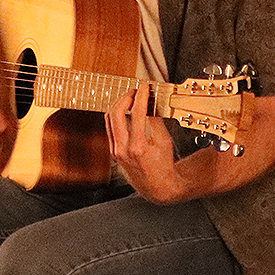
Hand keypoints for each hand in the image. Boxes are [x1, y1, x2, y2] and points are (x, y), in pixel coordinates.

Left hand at [106, 82, 183, 203]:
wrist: (156, 187)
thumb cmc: (164, 167)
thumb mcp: (165, 142)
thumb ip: (156, 122)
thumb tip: (151, 102)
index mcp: (139, 147)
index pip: (137, 113)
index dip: (141, 96)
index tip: (144, 87)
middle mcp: (123, 150)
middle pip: (116, 113)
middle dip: (125, 97)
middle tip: (135, 91)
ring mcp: (116, 151)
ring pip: (109, 119)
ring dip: (119, 105)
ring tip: (130, 98)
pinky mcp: (113, 152)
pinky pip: (110, 128)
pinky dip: (117, 116)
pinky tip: (126, 111)